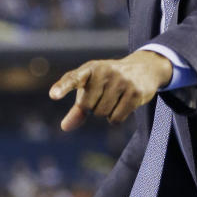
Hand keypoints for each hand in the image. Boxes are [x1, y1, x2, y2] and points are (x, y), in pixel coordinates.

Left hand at [50, 50, 172, 129]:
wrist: (143, 69)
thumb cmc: (109, 82)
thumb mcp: (92, 89)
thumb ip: (77, 109)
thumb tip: (65, 127)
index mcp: (90, 68)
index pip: (73, 78)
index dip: (62, 87)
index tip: (53, 95)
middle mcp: (104, 72)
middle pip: (87, 106)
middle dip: (94, 107)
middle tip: (104, 95)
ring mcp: (121, 81)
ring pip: (102, 113)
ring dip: (106, 113)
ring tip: (115, 98)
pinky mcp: (134, 93)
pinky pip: (115, 119)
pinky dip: (116, 118)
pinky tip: (123, 105)